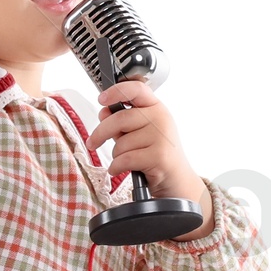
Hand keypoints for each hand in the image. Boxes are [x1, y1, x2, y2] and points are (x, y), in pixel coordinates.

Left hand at [88, 81, 213, 233]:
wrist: (177, 181)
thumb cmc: (157, 156)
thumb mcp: (140, 134)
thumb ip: (123, 122)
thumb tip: (104, 112)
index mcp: (156, 108)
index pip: (136, 89)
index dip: (116, 92)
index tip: (102, 100)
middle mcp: (161, 119)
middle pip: (120, 118)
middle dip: (101, 133)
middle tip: (93, 142)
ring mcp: (162, 137)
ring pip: (121, 143)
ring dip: (116, 155)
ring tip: (126, 160)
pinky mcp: (159, 156)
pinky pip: (124, 159)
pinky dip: (116, 167)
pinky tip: (120, 169)